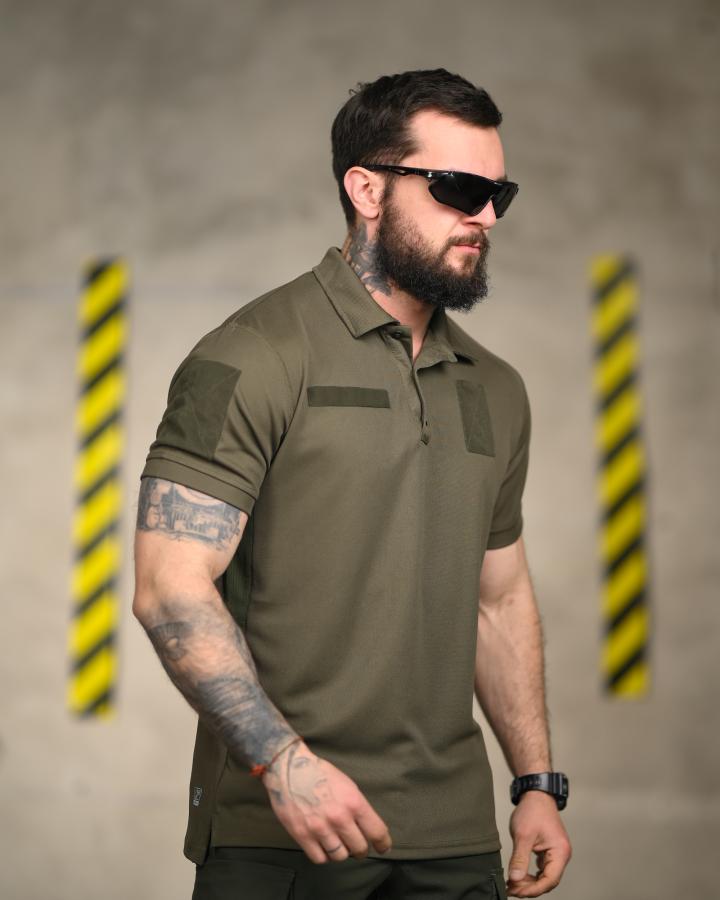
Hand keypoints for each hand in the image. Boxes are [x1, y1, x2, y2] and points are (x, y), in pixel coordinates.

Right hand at [261, 740, 392, 863]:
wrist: (289, 768)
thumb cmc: (319, 773)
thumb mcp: (347, 785)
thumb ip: (357, 807)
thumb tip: (366, 827)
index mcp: (354, 802)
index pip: (377, 832)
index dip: (383, 844)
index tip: (382, 848)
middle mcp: (339, 817)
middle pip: (359, 849)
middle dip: (360, 849)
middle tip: (356, 845)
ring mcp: (320, 828)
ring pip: (340, 856)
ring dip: (341, 852)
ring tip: (338, 843)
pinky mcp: (302, 835)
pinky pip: (320, 858)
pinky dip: (324, 855)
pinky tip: (323, 846)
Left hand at [506, 791, 571, 896]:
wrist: (536, 794)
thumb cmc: (532, 811)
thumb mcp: (523, 835)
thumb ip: (520, 859)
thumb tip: (515, 879)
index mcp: (560, 852)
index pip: (549, 880)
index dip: (532, 889)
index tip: (516, 891)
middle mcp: (561, 855)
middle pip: (548, 881)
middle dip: (529, 888)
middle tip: (510, 889)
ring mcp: (556, 854)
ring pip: (544, 877)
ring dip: (529, 883)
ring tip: (512, 885)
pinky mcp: (549, 852)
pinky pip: (542, 870)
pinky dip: (530, 875)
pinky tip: (518, 876)